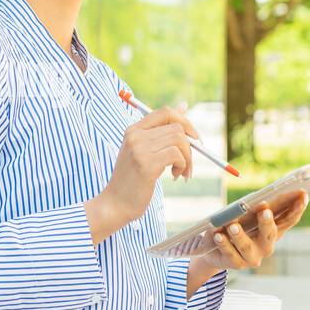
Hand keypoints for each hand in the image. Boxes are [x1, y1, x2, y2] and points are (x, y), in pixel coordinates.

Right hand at [88, 103, 200, 239]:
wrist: (115, 204)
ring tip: (181, 172)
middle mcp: (135, 135)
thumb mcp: (144, 151)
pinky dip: (183, 166)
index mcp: (133, 130)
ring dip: (187, 158)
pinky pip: (177, 155)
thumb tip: (184, 106)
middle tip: (188, 163)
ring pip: (179, 140)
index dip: (185, 122)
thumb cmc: (132, 180)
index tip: (194, 139)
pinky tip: (175, 176)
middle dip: (190, 145)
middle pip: (176, 127)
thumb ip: (161, 130)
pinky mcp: (146, 164)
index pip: (166, 112)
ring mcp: (140, 149)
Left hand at [200, 189, 308, 271]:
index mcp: (272, 231)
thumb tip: (262, 200)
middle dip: (267, 222)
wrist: (213, 251)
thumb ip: (254, 209)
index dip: (297, 208)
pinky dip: (224, 244)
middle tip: (265, 211)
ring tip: (232, 226)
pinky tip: (218, 235)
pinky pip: (230, 253)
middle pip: (270, 234)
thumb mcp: (244, 216)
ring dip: (240, 236)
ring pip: (247, 246)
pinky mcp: (237, 263)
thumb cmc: (233, 226)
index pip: (288, 219)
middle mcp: (266, 245)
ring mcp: (252, 256)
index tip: (302, 194)